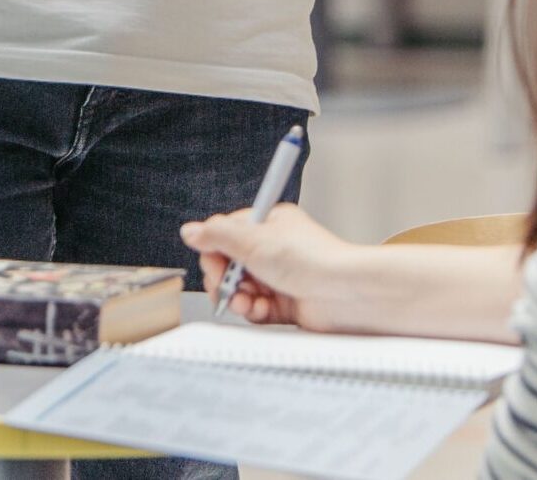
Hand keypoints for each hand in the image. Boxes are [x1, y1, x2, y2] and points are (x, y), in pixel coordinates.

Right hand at [181, 204, 362, 330]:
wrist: (346, 293)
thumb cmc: (312, 259)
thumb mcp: (254, 240)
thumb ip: (217, 235)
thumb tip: (190, 231)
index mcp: (267, 224)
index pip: (227, 235)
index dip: (216, 252)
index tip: (216, 265)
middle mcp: (273, 249)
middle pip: (231, 264)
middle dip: (225, 279)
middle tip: (227, 286)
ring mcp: (280, 277)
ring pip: (242, 289)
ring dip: (238, 297)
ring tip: (245, 302)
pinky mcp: (286, 304)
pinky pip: (257, 308)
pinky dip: (253, 311)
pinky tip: (257, 310)